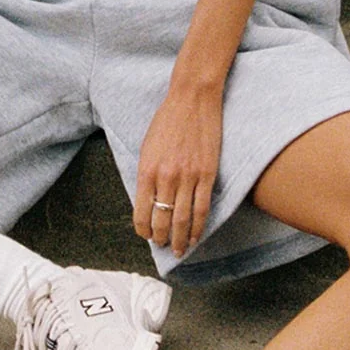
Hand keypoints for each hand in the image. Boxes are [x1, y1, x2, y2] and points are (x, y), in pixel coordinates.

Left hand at [133, 84, 222, 259]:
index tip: (146, 236)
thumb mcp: (147, 147)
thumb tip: (148, 201)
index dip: (143, 229)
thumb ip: (147, 175)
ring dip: (180, 239)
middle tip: (163, 247)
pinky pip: (202, 208)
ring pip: (183, 219)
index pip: (141, 212)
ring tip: (179, 250)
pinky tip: (195, 236)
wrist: (191, 99)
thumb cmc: (166, 121)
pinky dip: (198, 226)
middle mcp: (166, 177)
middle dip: (162, 238)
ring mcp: (188, 177)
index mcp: (146, 170)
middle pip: (163, 220)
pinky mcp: (207, 174)